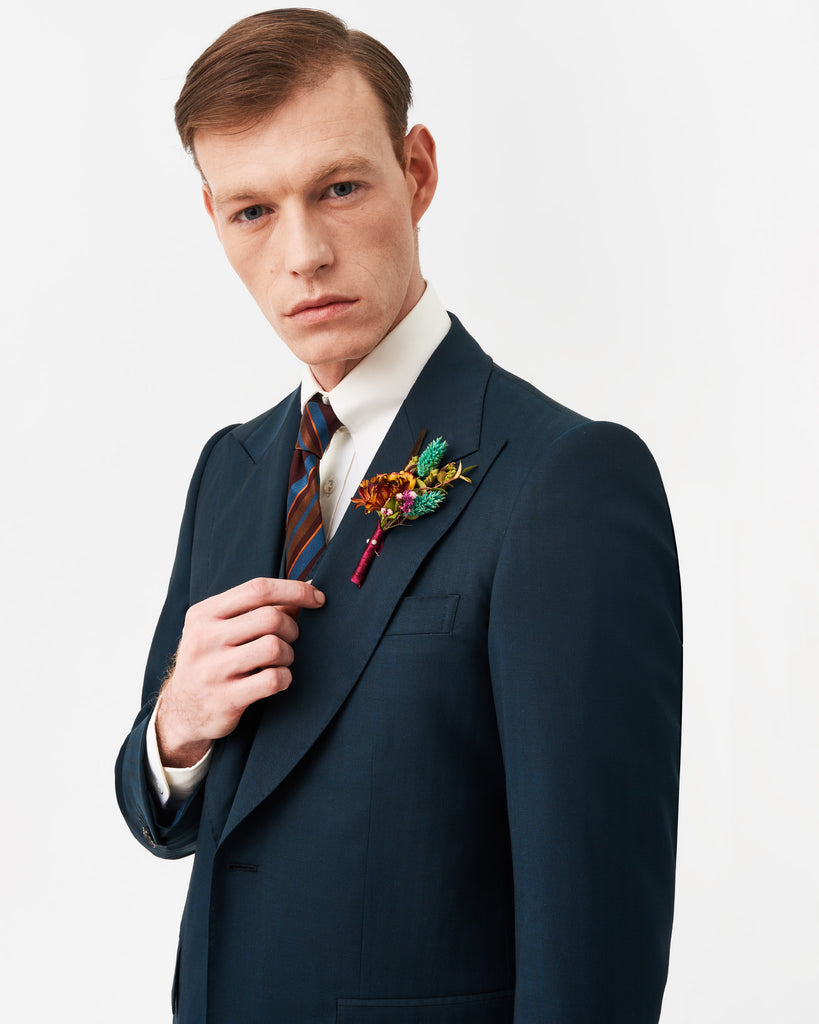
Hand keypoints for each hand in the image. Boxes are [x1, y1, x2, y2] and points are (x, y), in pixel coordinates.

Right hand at [156, 577, 324, 766]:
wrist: (183, 711)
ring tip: (281, 660)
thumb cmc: (212, 660)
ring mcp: (213, 669)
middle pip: (270, 618)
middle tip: (290, 639)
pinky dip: (285, 677)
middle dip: (292, 628)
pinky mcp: (225, 698)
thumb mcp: (222, 628)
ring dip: (288, 654)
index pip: (258, 589)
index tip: (318, 597)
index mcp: (204, 613)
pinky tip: (278, 679)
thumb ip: (258, 609)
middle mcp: (204, 638)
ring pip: (274, 647)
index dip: (295, 590)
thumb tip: (307, 587)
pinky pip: (273, 679)